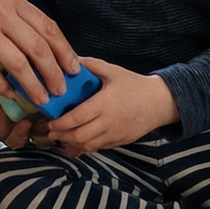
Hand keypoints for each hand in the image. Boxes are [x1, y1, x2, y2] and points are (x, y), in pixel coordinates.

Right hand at [0, 0, 78, 103]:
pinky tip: (10, 96)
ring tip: (43, 100)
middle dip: (55, 73)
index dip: (64, 50)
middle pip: (39, 48)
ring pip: (20, 64)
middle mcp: (0, 13)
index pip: (47, 27)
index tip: (75, 68)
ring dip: (35, 86)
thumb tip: (35, 39)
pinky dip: (5, 87)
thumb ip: (11, 14)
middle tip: (63, 91)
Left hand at [43, 56, 179, 156]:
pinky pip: (97, 149)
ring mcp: (114, 134)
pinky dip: (83, 147)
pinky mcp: (118, 142)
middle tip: (50, 130)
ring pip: (87, 146)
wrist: (159, 103)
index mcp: (105, 104)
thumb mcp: (113, 71)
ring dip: (70, 144)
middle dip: (61, 135)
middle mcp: (108, 122)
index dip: (60, 123)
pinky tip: (75, 141)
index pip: (77, 118)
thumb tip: (71, 60)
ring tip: (59, 137)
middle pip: (79, 136)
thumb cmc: (135, 85)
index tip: (50, 120)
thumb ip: (91, 65)